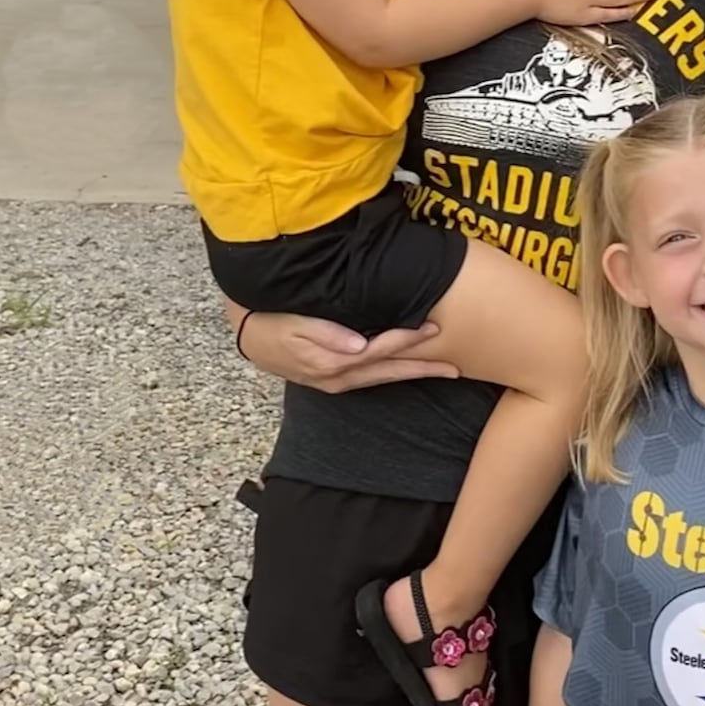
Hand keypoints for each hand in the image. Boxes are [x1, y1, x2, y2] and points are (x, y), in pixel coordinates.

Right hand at [237, 311, 460, 390]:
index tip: (432, 330)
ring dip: (413, 373)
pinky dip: (394, 373)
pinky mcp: (334, 380)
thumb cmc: (273, 323)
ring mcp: (337, 382)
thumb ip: (326, 335)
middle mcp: (339, 377)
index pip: (380, 350)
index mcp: (333, 362)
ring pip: (383, 377)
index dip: (407, 340)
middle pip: (389, 371)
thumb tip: (358, 346)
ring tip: (443, 370)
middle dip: (422, 367)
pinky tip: (407, 369)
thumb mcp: (295, 326)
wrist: (249, 335)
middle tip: (455, 366)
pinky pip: (372, 377)